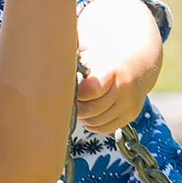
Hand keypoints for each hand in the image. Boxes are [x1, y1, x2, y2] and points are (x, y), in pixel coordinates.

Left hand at [75, 0, 162, 132]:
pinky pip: (106, 128)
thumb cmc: (104, 59)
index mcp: (112, 71)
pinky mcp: (131, 115)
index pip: (90, 90)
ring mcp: (129, 104)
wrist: (138, 63)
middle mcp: (124, 89)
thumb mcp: (90, 54)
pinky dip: (94, 124)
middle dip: (76, 107)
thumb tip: (42, 61)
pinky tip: (88, 113)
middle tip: (68, 101)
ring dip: (84, 117)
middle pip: (92, 109)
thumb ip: (71, 61)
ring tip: (78, 106)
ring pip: (97, 121)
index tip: (69, 89)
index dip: (76, 94)